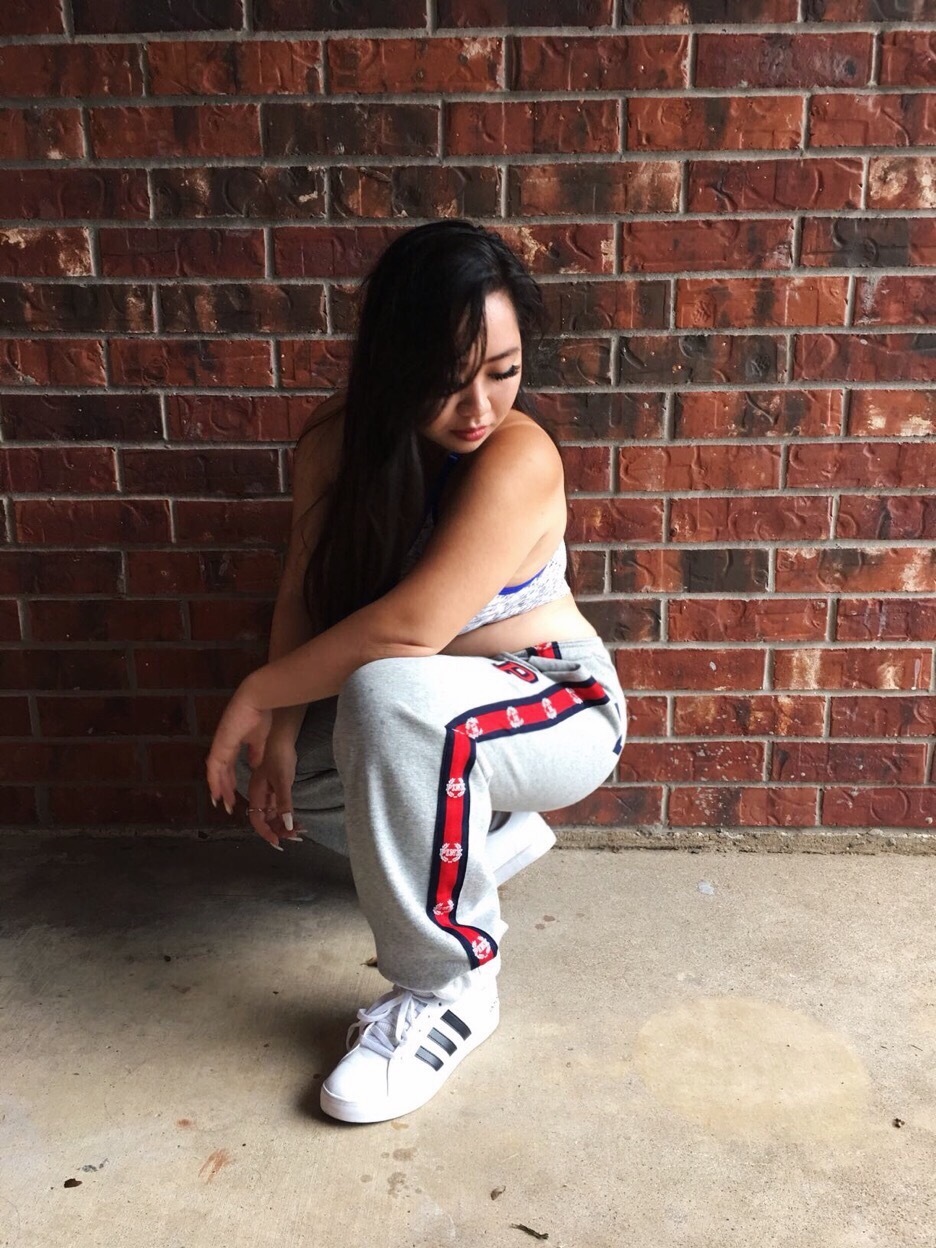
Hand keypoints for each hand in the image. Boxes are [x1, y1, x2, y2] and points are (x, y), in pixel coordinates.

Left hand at [205, 679, 271, 817]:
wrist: (258, 700)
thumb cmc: (261, 715)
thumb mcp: (259, 740)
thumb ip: (255, 753)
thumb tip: (255, 765)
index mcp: (233, 743)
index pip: (229, 765)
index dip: (230, 779)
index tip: (232, 793)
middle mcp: (224, 745)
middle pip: (221, 770)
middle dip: (224, 787)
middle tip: (227, 804)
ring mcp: (220, 745)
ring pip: (216, 771)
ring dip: (219, 787)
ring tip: (222, 802)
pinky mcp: (220, 744)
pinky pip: (214, 766)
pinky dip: (214, 780)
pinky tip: (217, 792)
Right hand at [243, 739, 301, 850]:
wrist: (282, 738)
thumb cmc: (279, 757)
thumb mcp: (282, 781)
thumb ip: (284, 803)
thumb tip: (288, 825)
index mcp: (255, 793)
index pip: (257, 819)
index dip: (266, 832)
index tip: (278, 842)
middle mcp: (259, 795)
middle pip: (265, 819)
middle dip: (278, 830)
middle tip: (294, 837)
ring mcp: (268, 792)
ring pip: (273, 814)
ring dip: (283, 824)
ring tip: (298, 831)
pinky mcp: (276, 789)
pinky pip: (279, 807)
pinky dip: (287, 815)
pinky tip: (297, 821)